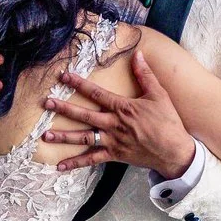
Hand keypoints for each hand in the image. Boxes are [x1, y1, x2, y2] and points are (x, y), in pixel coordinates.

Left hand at [40, 51, 196, 178]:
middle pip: (84, 115)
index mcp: (123, 108)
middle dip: (64, 108)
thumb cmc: (168, 123)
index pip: (96, 93)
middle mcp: (113, 125)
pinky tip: (60, 166)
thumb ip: (145, 75)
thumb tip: (138, 54)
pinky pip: (92, 160)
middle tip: (46, 103)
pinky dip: (76, 163)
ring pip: (83, 138)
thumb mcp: (159, 95)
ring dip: (64, 137)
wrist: (174, 151)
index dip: (78, 83)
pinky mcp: (114, 155)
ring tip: (45, 136)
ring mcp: (112, 141)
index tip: (63, 76)